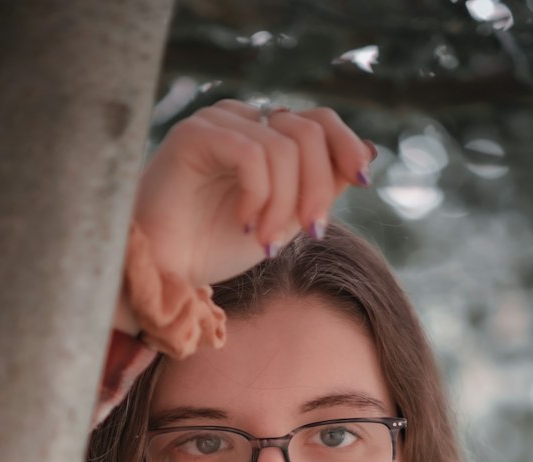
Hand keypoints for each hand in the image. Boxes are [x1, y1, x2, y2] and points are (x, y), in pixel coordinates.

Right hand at [131, 101, 374, 291]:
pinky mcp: (194, 135)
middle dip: (318, 186)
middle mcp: (242, 121)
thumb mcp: (283, 221)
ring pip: (283, 147)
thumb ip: (319, 189)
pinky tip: (244, 223)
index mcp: (263, 136)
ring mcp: (217, 123)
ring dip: (284, 203)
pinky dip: (259, 194)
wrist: (165, 271)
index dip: (345, 145)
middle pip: (308, 131)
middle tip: (310, 230)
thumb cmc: (214, 249)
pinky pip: (251, 153)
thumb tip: (367, 155)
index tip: (363, 181)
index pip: (318, 120)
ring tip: (264, 240)